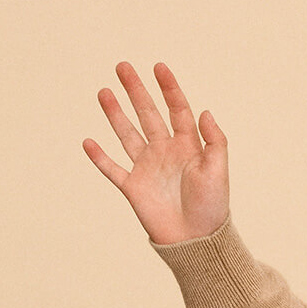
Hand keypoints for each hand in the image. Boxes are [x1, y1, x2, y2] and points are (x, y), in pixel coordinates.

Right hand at [83, 62, 228, 244]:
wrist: (197, 240)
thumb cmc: (212, 207)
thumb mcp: (218, 171)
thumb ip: (214, 141)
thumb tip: (204, 110)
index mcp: (188, 146)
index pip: (177, 110)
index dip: (169, 88)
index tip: (159, 67)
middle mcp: (166, 152)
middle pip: (148, 115)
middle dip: (136, 91)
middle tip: (123, 67)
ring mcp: (148, 168)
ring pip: (127, 134)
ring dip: (115, 114)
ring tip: (104, 92)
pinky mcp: (133, 187)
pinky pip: (112, 168)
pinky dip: (99, 157)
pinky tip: (88, 141)